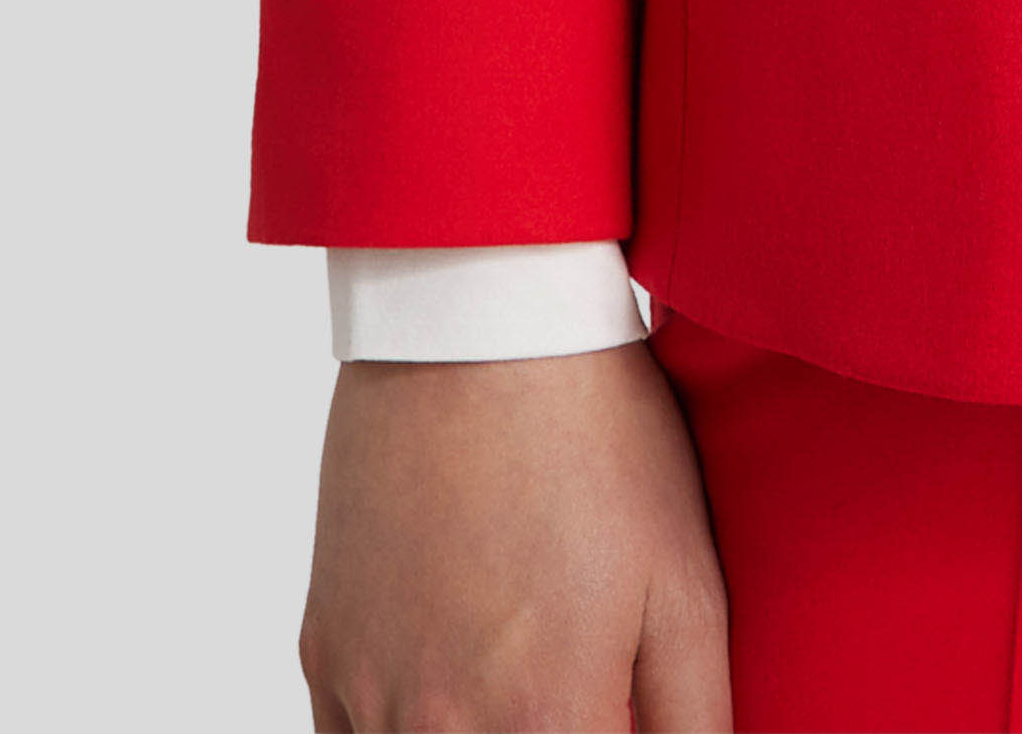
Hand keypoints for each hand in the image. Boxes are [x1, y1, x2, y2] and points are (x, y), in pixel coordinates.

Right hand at [300, 339, 730, 730]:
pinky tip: (451, 678)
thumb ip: (697, 717)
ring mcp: (372, 696)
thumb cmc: (595, 441)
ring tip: (518, 667)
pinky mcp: (325, 653)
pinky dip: (401, 729)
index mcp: (547, 725)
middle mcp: (445, 733)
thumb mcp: (687, 582)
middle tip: (574, 689)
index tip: (617, 715)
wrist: (478, 327)